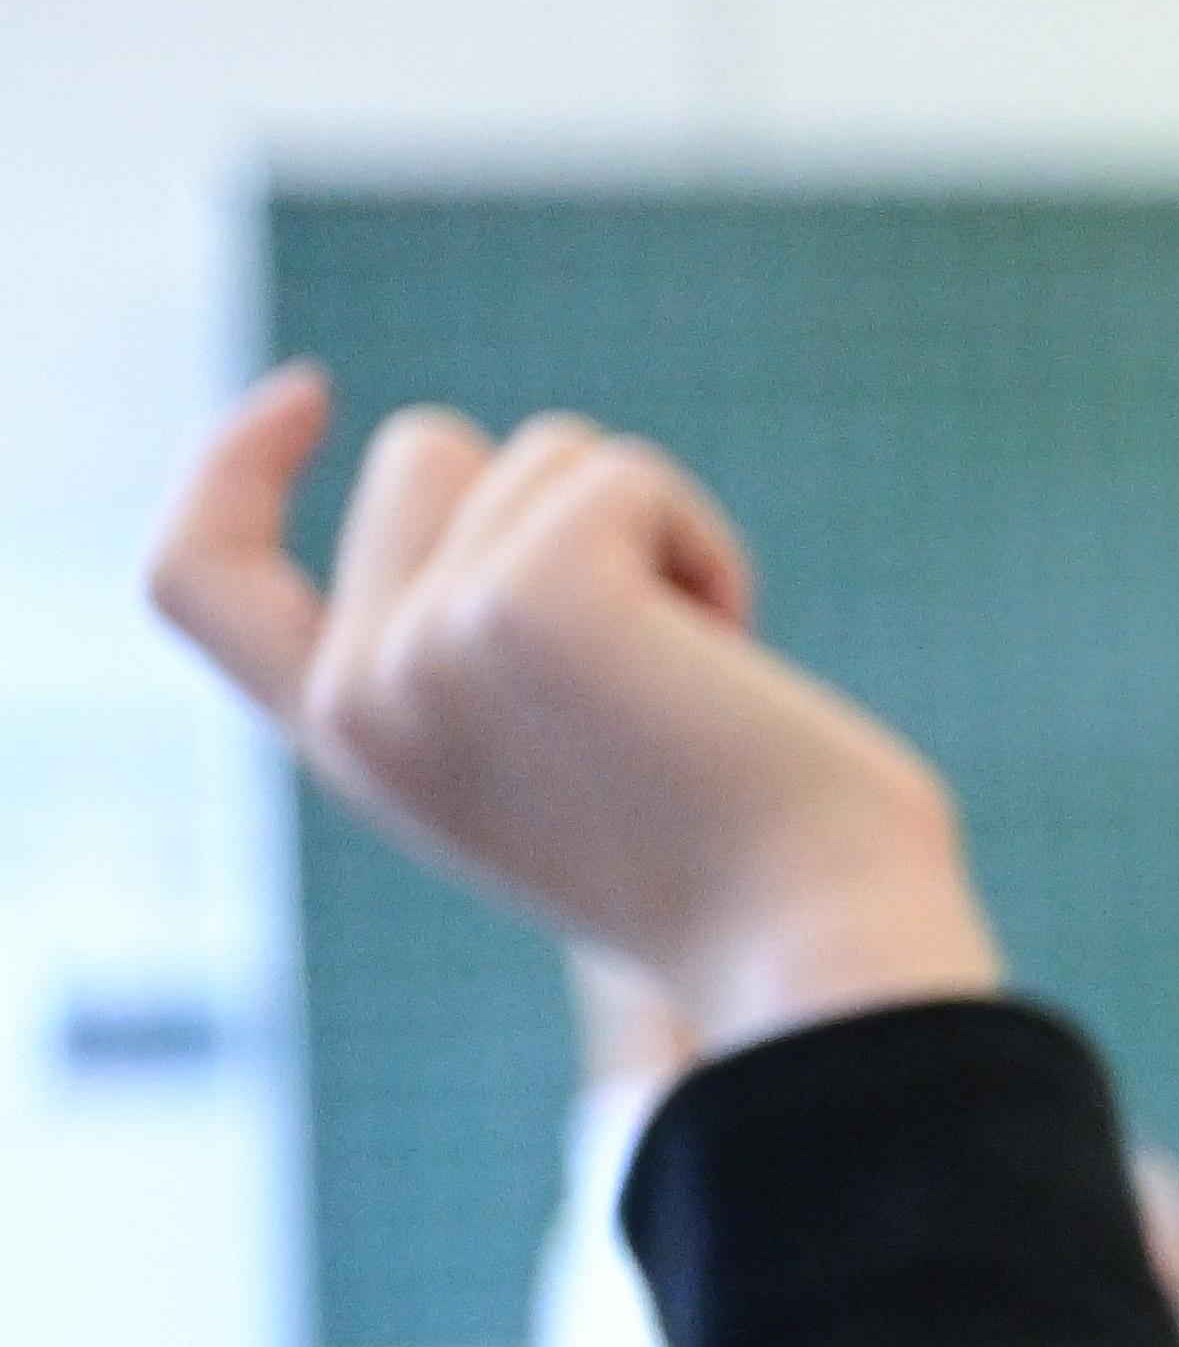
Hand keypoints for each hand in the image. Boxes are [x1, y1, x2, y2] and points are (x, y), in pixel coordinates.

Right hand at [154, 369, 995, 1051]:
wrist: (812, 956)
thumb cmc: (737, 869)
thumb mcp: (549, 759)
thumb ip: (470, 651)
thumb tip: (504, 487)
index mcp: (349, 742)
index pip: (199, 578)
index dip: (230, 468)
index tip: (311, 391)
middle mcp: (361, 692)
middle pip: (424, 457)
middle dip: (555, 509)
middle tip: (651, 661)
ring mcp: (428, 641)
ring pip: (539, 453)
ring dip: (648, 533)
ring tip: (697, 681)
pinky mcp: (535, 597)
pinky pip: (627, 475)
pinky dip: (705, 544)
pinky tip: (735, 666)